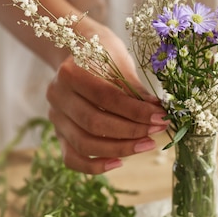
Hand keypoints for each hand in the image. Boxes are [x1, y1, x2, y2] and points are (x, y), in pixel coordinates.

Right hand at [46, 29, 168, 173]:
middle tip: (157, 131)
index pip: (106, 98)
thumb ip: (134, 88)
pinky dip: (94, 166)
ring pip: (84, 144)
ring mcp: (56, 117)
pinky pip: (72, 158)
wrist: (75, 50)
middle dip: (131, 131)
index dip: (136, 111)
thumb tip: (157, 112)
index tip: (161, 117)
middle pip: (94, 123)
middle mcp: (58, 96)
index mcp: (70, 72)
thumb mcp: (118, 61)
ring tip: (147, 144)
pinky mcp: (59, 134)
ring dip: (119, 149)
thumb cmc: (102, 53)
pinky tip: (119, 162)